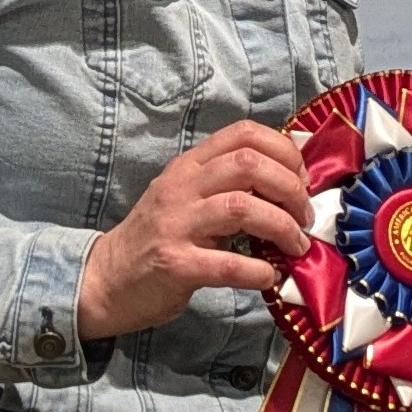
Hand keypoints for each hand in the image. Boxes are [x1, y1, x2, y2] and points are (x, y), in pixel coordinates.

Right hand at [76, 121, 312, 341]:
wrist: (106, 278)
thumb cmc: (157, 238)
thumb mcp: (187, 198)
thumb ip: (226, 185)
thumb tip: (287, 183)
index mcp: (189, 166)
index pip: (244, 133)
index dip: (284, 151)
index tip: (301, 180)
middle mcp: (182, 186)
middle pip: (249, 164)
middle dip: (290, 188)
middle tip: (305, 217)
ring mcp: (176, 224)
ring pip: (242, 207)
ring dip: (283, 227)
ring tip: (296, 246)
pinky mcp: (174, 264)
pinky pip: (228, 264)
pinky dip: (258, 272)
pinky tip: (268, 277)